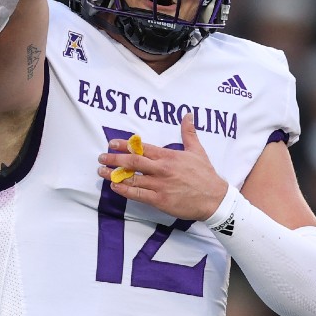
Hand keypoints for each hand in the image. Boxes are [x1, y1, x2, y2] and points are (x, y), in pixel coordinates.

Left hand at [97, 114, 228, 220]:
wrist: (214, 198)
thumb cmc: (205, 174)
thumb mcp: (197, 150)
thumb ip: (189, 133)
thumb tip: (188, 114)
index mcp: (169, 156)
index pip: (142, 148)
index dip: (124, 145)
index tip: (112, 143)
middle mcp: (162, 169)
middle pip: (132, 162)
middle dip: (114, 159)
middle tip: (101, 157)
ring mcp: (160, 185)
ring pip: (132, 179)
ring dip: (114, 175)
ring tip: (101, 172)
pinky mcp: (160, 200)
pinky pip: (137, 194)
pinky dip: (124, 190)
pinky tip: (115, 186)